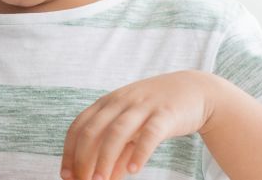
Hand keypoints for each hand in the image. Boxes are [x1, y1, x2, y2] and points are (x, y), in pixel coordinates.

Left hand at [60, 71, 216, 179]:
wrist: (195, 90)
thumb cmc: (156, 111)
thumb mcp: (133, 128)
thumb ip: (118, 152)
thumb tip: (105, 178)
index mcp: (107, 103)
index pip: (79, 126)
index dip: (69, 151)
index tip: (66, 174)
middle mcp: (121, 102)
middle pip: (93, 130)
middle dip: (83, 158)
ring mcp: (143, 106)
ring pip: (117, 132)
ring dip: (105, 158)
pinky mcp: (165, 114)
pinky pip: (150, 134)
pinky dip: (140, 152)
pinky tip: (135, 170)